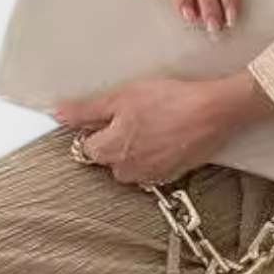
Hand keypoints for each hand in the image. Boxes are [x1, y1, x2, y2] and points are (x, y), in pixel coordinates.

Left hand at [54, 71, 273, 185]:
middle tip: (137, 115)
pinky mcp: (171, 175)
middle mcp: (127, 171)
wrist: (214, 111)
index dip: (97, 128)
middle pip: (108, 158)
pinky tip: (169, 134)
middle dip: (117, 140)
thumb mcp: (122, 97)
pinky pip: (153, 167)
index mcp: (110, 151)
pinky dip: (157, 153)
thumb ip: (86, 110)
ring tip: (156, 123)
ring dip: (137, 148)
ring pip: (131, 164)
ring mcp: (151, 176)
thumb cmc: (171, 101)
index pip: (86, 147)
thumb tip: (58, 115)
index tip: (111, 115)